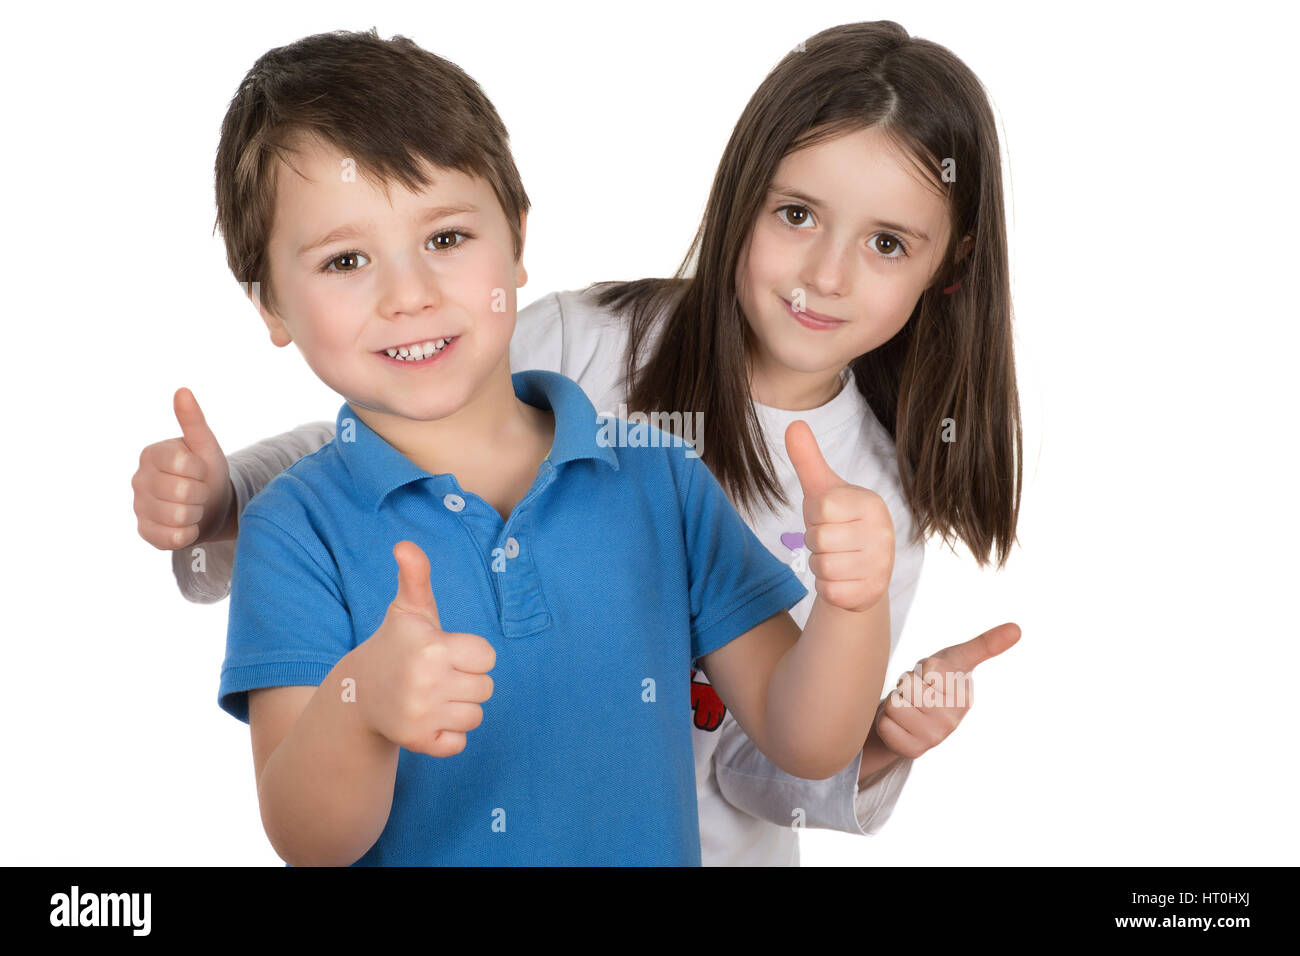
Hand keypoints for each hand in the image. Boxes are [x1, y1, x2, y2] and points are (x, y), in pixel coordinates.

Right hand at [132, 388, 234, 549]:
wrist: (209, 506)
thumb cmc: (207, 471)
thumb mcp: (205, 445)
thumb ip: (193, 420)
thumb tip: (183, 391)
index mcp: (151, 454)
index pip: (181, 464)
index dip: (200, 470)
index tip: (201, 470)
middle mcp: (138, 479)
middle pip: (182, 492)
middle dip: (201, 493)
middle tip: (199, 491)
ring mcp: (139, 507)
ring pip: (179, 516)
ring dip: (197, 513)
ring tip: (194, 506)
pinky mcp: (145, 532)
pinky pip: (173, 538)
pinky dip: (189, 532)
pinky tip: (187, 524)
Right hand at [351, 541, 495, 757]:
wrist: (359, 692)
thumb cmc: (397, 644)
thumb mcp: (408, 608)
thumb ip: (416, 575)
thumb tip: (404, 546)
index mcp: (433, 647)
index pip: (487, 657)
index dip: (471, 654)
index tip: (447, 652)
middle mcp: (426, 682)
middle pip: (486, 688)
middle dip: (467, 682)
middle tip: (439, 676)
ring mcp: (420, 714)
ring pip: (475, 716)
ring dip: (459, 708)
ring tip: (434, 696)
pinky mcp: (417, 742)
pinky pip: (459, 744)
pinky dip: (448, 735)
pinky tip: (429, 719)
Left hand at [786, 420, 893, 611]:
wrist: (859, 571)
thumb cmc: (837, 524)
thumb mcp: (822, 491)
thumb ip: (807, 459)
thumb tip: (793, 423)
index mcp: (872, 503)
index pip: (820, 508)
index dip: (814, 516)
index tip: (828, 519)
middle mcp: (883, 533)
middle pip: (819, 539)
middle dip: (815, 543)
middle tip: (832, 541)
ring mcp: (881, 565)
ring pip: (822, 566)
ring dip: (820, 565)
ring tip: (837, 559)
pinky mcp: (872, 593)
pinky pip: (829, 590)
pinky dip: (828, 587)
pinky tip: (842, 579)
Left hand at [873, 622, 1020, 759]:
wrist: (912, 716)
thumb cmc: (935, 682)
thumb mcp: (956, 659)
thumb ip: (984, 645)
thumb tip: (1017, 628)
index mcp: (964, 697)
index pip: (928, 670)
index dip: (921, 670)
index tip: (929, 678)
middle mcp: (952, 720)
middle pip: (907, 686)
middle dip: (905, 685)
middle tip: (916, 693)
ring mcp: (933, 738)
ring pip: (894, 705)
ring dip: (894, 702)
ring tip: (908, 708)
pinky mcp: (911, 750)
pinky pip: (885, 725)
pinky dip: (885, 722)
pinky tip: (900, 725)